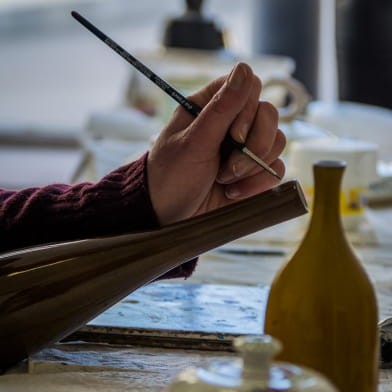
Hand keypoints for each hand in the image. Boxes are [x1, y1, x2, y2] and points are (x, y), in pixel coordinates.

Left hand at [147, 62, 285, 225]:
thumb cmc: (172, 176)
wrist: (169, 217)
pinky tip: (233, 192)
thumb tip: (245, 68)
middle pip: (269, 114)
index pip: (249, 87)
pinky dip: (258, 183)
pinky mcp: (253, 172)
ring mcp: (244, 149)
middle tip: (227, 165)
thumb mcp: (194, 142)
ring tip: (225, 179)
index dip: (247, 111)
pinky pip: (276, 169)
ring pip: (277, 142)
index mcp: (212, 107)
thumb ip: (222, 107)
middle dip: (254, 144)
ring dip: (253, 166)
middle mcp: (232, 124)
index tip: (231, 135)